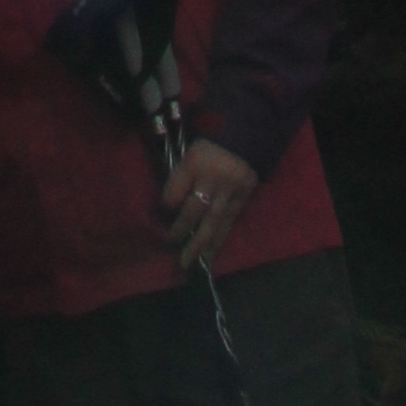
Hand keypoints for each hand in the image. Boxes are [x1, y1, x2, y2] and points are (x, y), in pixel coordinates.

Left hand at [159, 136, 256, 276]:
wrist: (244, 141)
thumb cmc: (208, 148)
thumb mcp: (188, 153)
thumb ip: (179, 177)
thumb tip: (166, 207)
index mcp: (195, 161)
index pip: (176, 188)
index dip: (167, 202)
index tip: (161, 213)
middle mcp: (213, 178)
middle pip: (194, 209)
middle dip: (180, 230)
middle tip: (168, 245)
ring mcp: (229, 192)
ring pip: (212, 223)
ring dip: (199, 245)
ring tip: (188, 264)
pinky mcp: (242, 201)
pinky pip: (227, 225)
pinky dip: (217, 243)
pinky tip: (209, 258)